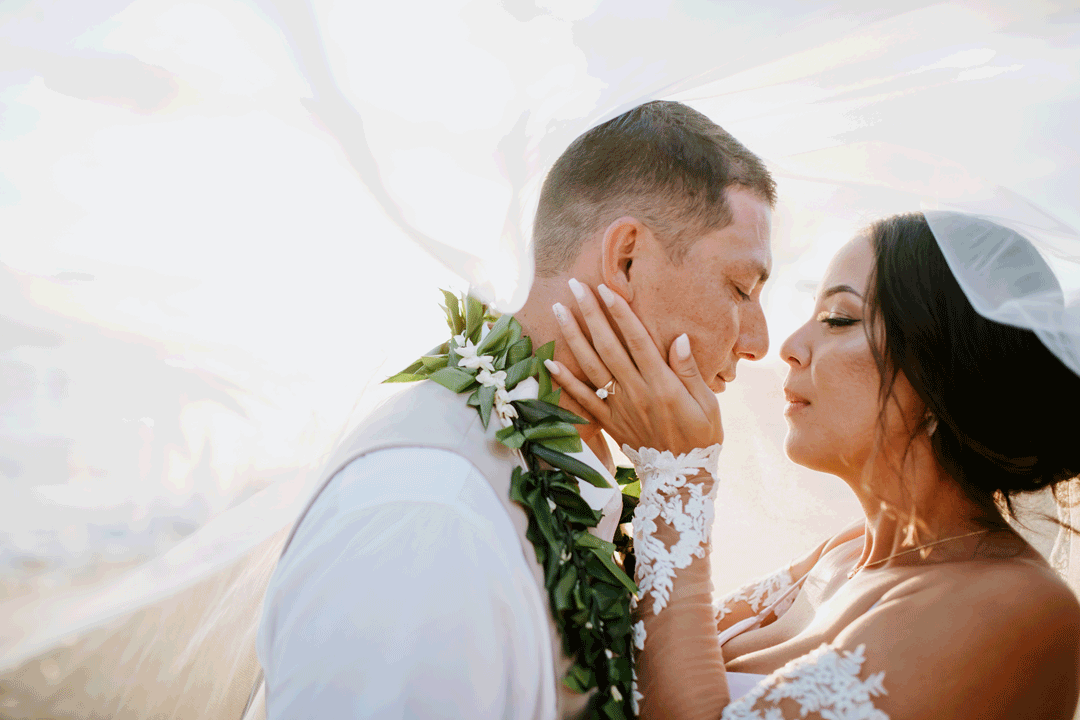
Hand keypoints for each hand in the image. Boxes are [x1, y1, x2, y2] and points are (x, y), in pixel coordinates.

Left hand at [545, 279, 722, 453]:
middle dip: (590, 313)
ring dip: (573, 337)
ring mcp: (619, 408)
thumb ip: (690, 371)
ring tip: (560, 309)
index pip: (637, 341)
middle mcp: (636, 393)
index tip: (606, 289)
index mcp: (662, 385)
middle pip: (608, 346)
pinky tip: (550, 360)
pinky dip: (565, 380)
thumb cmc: (701, 437)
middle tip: (575, 286)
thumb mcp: (708, 404)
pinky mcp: (609, 422)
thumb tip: (679, 338)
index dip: (620, 313)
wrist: (681, 480)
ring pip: (591, 366)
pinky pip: (583, 399)